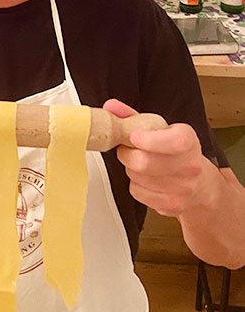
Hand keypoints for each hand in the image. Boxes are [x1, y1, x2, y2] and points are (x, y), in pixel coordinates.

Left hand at [103, 99, 211, 216]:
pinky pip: (137, 192)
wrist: (201, 184)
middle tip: (127, 149)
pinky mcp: (173, 205)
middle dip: (127, 154)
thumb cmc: (177, 153)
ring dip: (130, 169)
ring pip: (137, 177)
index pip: (174, 141)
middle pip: (145, 162)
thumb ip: (134, 116)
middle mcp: (190, 166)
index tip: (134, 137)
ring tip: (140, 163)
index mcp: (188, 141)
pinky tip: (145, 179)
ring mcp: (183, 188)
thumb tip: (111, 107)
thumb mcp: (161, 130)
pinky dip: (135, 185)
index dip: (150, 140)